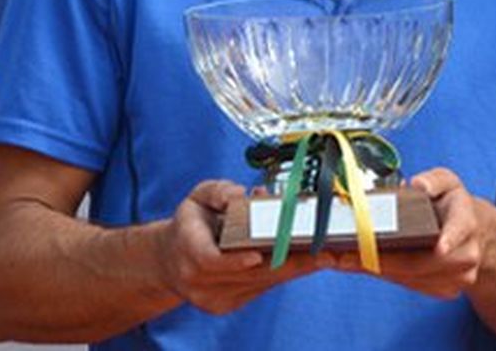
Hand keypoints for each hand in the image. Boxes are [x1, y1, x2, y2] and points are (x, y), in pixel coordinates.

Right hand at [156, 180, 332, 314]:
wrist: (171, 258)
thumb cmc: (192, 224)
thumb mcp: (199, 197)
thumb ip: (218, 191)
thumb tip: (239, 194)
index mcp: (187, 248)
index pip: (209, 260)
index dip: (233, 260)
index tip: (256, 256)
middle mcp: (196, 278)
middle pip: (247, 274)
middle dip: (287, 263)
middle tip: (321, 254)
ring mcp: (210, 296)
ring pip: (258, 283)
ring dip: (292, 270)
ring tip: (324, 257)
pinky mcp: (225, 304)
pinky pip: (259, 289)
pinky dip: (282, 275)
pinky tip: (305, 263)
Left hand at [335, 167, 483, 297]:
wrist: (472, 234)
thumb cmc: (452, 206)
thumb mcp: (447, 182)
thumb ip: (434, 180)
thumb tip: (419, 185)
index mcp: (467, 221)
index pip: (460, 229)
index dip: (449, 239)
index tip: (439, 247)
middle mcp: (467, 253)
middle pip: (422, 262)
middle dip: (382, 260)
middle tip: (345, 255)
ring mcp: (458, 277)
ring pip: (410, 278)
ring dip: (375, 269)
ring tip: (342, 259)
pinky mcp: (445, 290)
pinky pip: (409, 285)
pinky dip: (384, 274)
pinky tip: (361, 264)